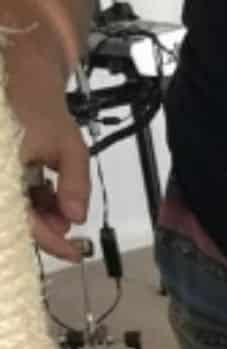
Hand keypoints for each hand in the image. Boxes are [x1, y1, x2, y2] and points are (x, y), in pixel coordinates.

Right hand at [3, 10, 89, 259]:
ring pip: (11, 207)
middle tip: (67, 224)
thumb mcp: (71, 149)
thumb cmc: (44, 110)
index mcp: (3, 166)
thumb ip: (76, 186)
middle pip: (14, 217)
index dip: (49, 241)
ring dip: (36, 213)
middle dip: (43, 226)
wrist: (19, 74)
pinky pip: (7, 192)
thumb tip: (76, 219)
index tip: (75, 252)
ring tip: (59, 203)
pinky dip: (26, 199)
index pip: (24, 220)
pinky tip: (45, 192)